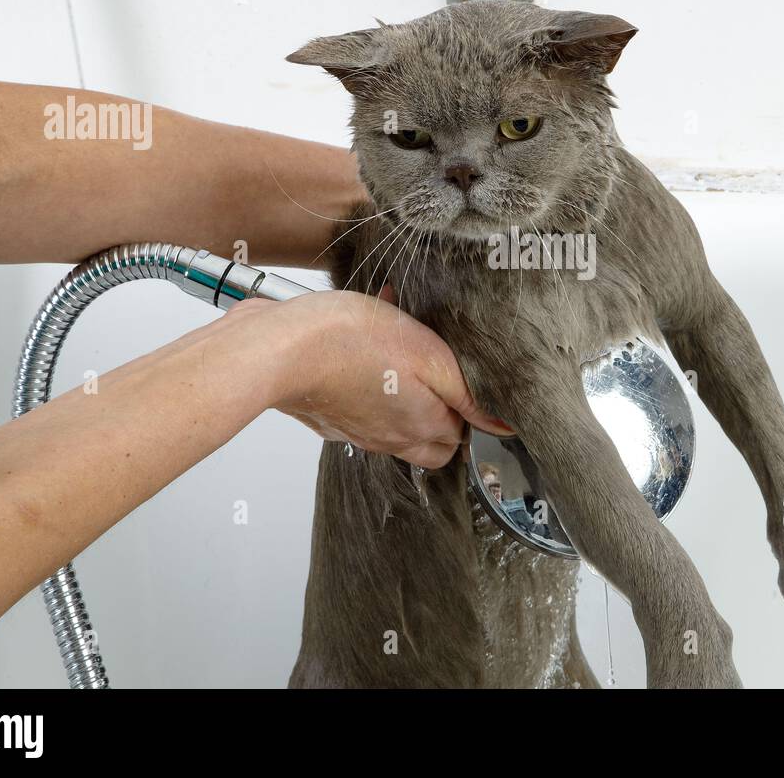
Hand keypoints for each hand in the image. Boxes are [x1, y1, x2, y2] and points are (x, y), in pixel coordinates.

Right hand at [227, 290, 511, 467]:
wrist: (279, 348)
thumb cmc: (351, 342)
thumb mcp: (431, 356)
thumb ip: (469, 394)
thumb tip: (504, 425)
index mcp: (422, 426)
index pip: (464, 434)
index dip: (469, 405)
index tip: (463, 376)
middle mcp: (391, 438)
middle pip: (432, 440)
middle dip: (442, 412)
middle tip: (436, 371)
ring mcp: (358, 431)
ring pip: (396, 424)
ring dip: (405, 392)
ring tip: (398, 346)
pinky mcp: (329, 417)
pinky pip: (362, 408)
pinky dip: (370, 384)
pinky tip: (363, 346)